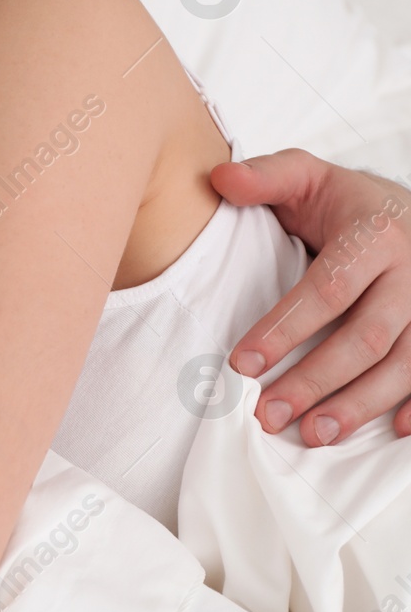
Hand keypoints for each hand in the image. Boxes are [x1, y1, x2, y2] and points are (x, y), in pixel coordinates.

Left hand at [212, 150, 410, 445]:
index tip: (241, 364)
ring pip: (405, 364)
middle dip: (316, 380)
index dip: (284, 328)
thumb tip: (219, 179)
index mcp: (374, 236)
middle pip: (367, 337)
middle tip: (269, 413)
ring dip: (360, 404)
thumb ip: (266, 177)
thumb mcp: (306, 177)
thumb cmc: (346, 201)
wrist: (407, 210)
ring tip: (313, 434)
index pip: (327, 289)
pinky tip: (393, 430)